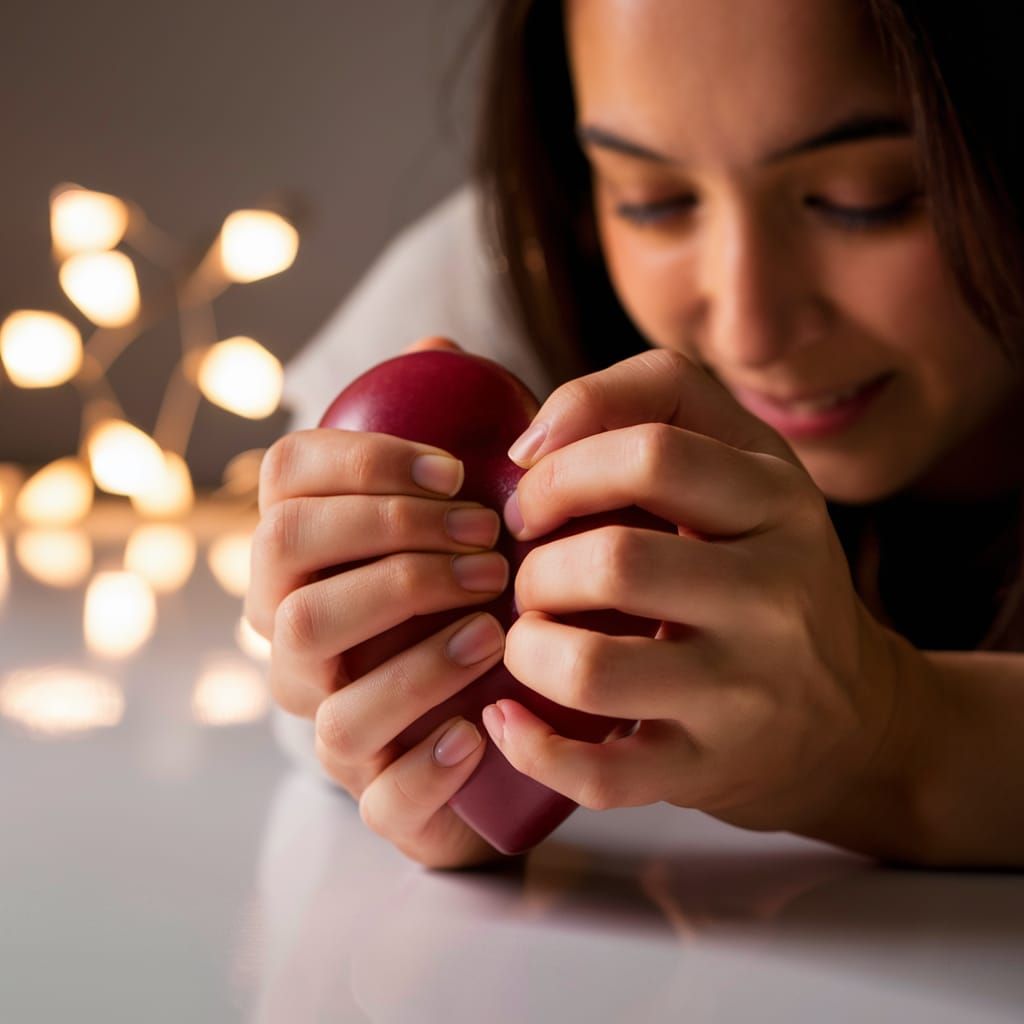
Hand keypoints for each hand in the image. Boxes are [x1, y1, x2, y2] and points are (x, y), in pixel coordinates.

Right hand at [246, 336, 507, 867]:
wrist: (528, 705)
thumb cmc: (494, 582)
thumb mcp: (483, 499)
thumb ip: (458, 425)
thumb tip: (435, 349)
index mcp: (311, 553)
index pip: (282, 484)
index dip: (358, 464)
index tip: (455, 469)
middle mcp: (299, 636)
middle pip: (281, 577)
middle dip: (385, 545)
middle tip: (485, 541)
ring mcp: (333, 720)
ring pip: (317, 691)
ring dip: (410, 652)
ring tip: (495, 625)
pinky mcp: (383, 798)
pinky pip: (378, 796)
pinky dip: (427, 763)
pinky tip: (482, 728)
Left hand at [482, 347, 905, 834]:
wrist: (849, 713)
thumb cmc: (760, 568)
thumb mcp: (740, 462)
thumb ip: (644, 402)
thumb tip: (530, 441)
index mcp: (778, 501)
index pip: (650, 454)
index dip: (560, 471)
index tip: (528, 501)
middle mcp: (775, 596)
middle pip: (613, 563)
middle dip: (535, 567)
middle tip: (528, 577)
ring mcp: (746, 694)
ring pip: (591, 669)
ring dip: (526, 648)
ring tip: (528, 639)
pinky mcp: (711, 772)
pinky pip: (600, 774)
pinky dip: (530, 747)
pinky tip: (509, 716)